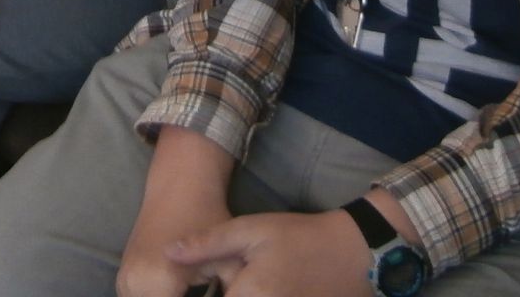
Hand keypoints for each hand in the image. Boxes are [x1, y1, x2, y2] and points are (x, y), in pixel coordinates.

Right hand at [119, 182, 233, 296]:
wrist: (179, 186)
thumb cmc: (208, 218)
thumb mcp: (228, 261)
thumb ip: (233, 293)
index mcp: (160, 281)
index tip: (207, 296)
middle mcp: (135, 284)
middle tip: (199, 294)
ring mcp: (125, 281)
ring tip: (187, 291)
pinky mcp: (122, 279)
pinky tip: (173, 294)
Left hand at [166, 210, 372, 296]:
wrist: (351, 253)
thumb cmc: (298, 237)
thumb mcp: (251, 230)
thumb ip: (208, 244)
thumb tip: (169, 252)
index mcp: (248, 295)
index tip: (183, 290)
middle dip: (219, 295)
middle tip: (227, 281)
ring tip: (239, 283)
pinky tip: (254, 289)